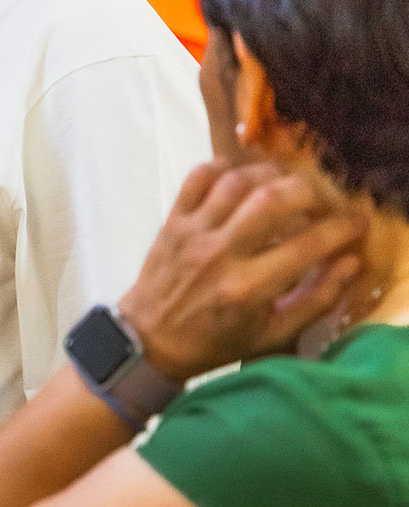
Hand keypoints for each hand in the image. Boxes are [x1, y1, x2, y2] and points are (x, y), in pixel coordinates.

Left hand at [118, 161, 367, 379]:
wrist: (151, 340)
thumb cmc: (217, 340)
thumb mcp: (274, 334)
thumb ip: (318, 299)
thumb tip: (351, 262)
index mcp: (249, 287)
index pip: (307, 245)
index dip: (341, 229)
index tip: (356, 222)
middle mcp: (220, 253)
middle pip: (272, 199)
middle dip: (310, 192)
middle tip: (322, 202)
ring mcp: (192, 231)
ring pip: (237, 181)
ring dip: (272, 176)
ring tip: (288, 187)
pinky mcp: (172, 219)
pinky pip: (197, 176)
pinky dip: (224, 166)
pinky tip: (243, 177)